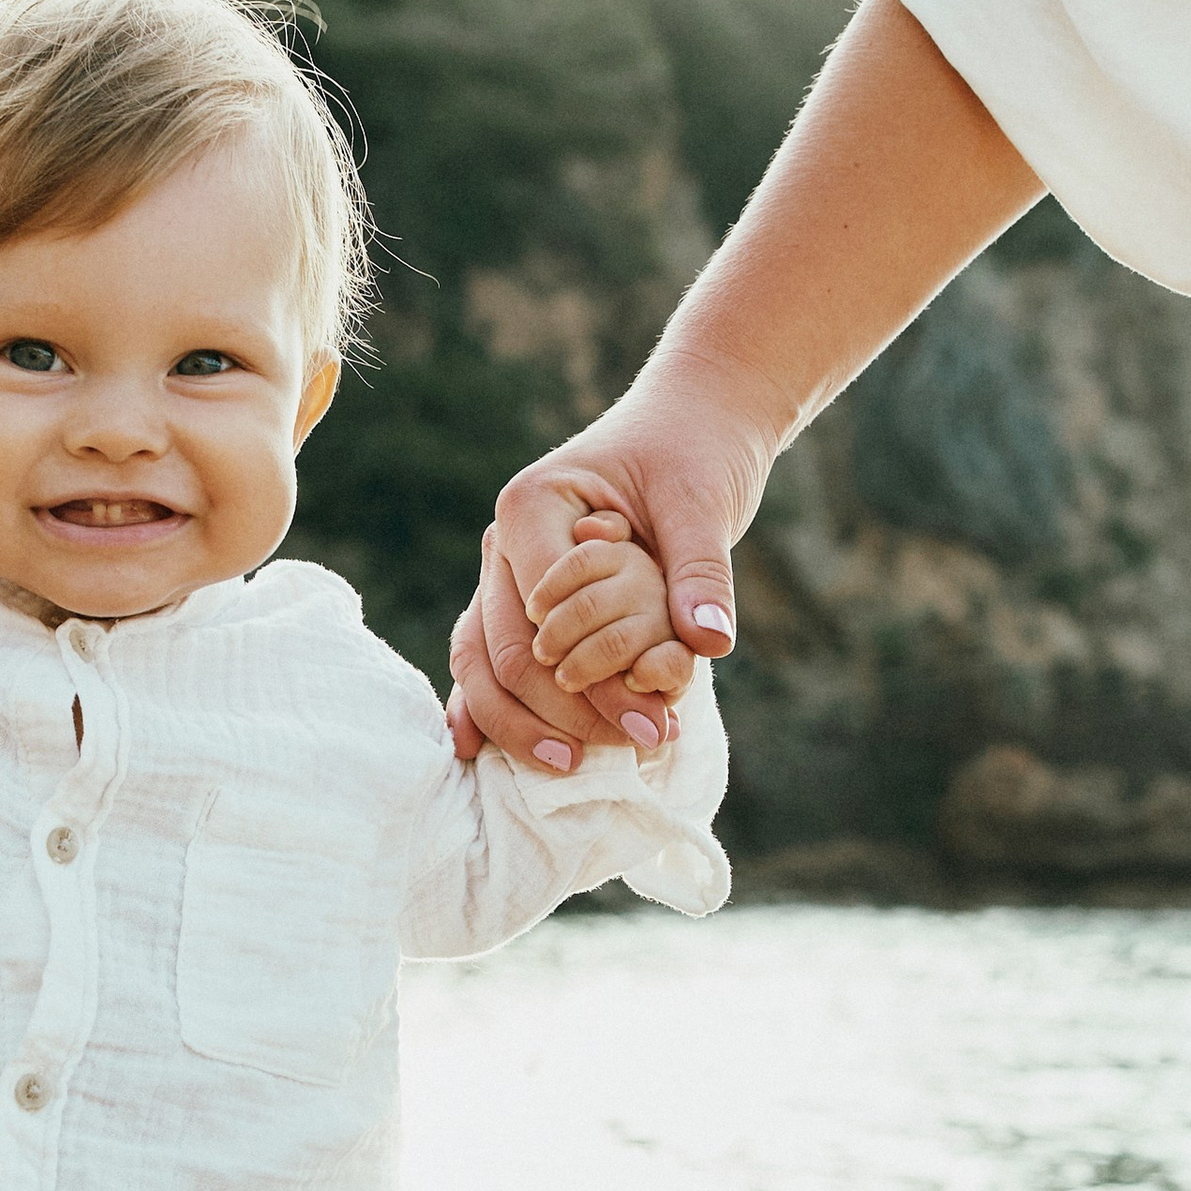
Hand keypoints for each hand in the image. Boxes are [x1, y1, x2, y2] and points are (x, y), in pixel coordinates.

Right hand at [449, 372, 776, 766]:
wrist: (687, 427)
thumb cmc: (693, 453)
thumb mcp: (703, 505)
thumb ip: (701, 573)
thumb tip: (710, 643)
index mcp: (531, 507)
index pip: (544, 612)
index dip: (594, 674)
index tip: (656, 718)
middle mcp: (502, 545)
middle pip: (507, 650)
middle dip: (565, 709)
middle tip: (637, 745)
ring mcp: (504, 577)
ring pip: (482, 664)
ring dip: (523, 723)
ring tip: (576, 764)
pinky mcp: (521, 603)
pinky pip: (487, 662)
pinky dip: (488, 709)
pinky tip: (480, 755)